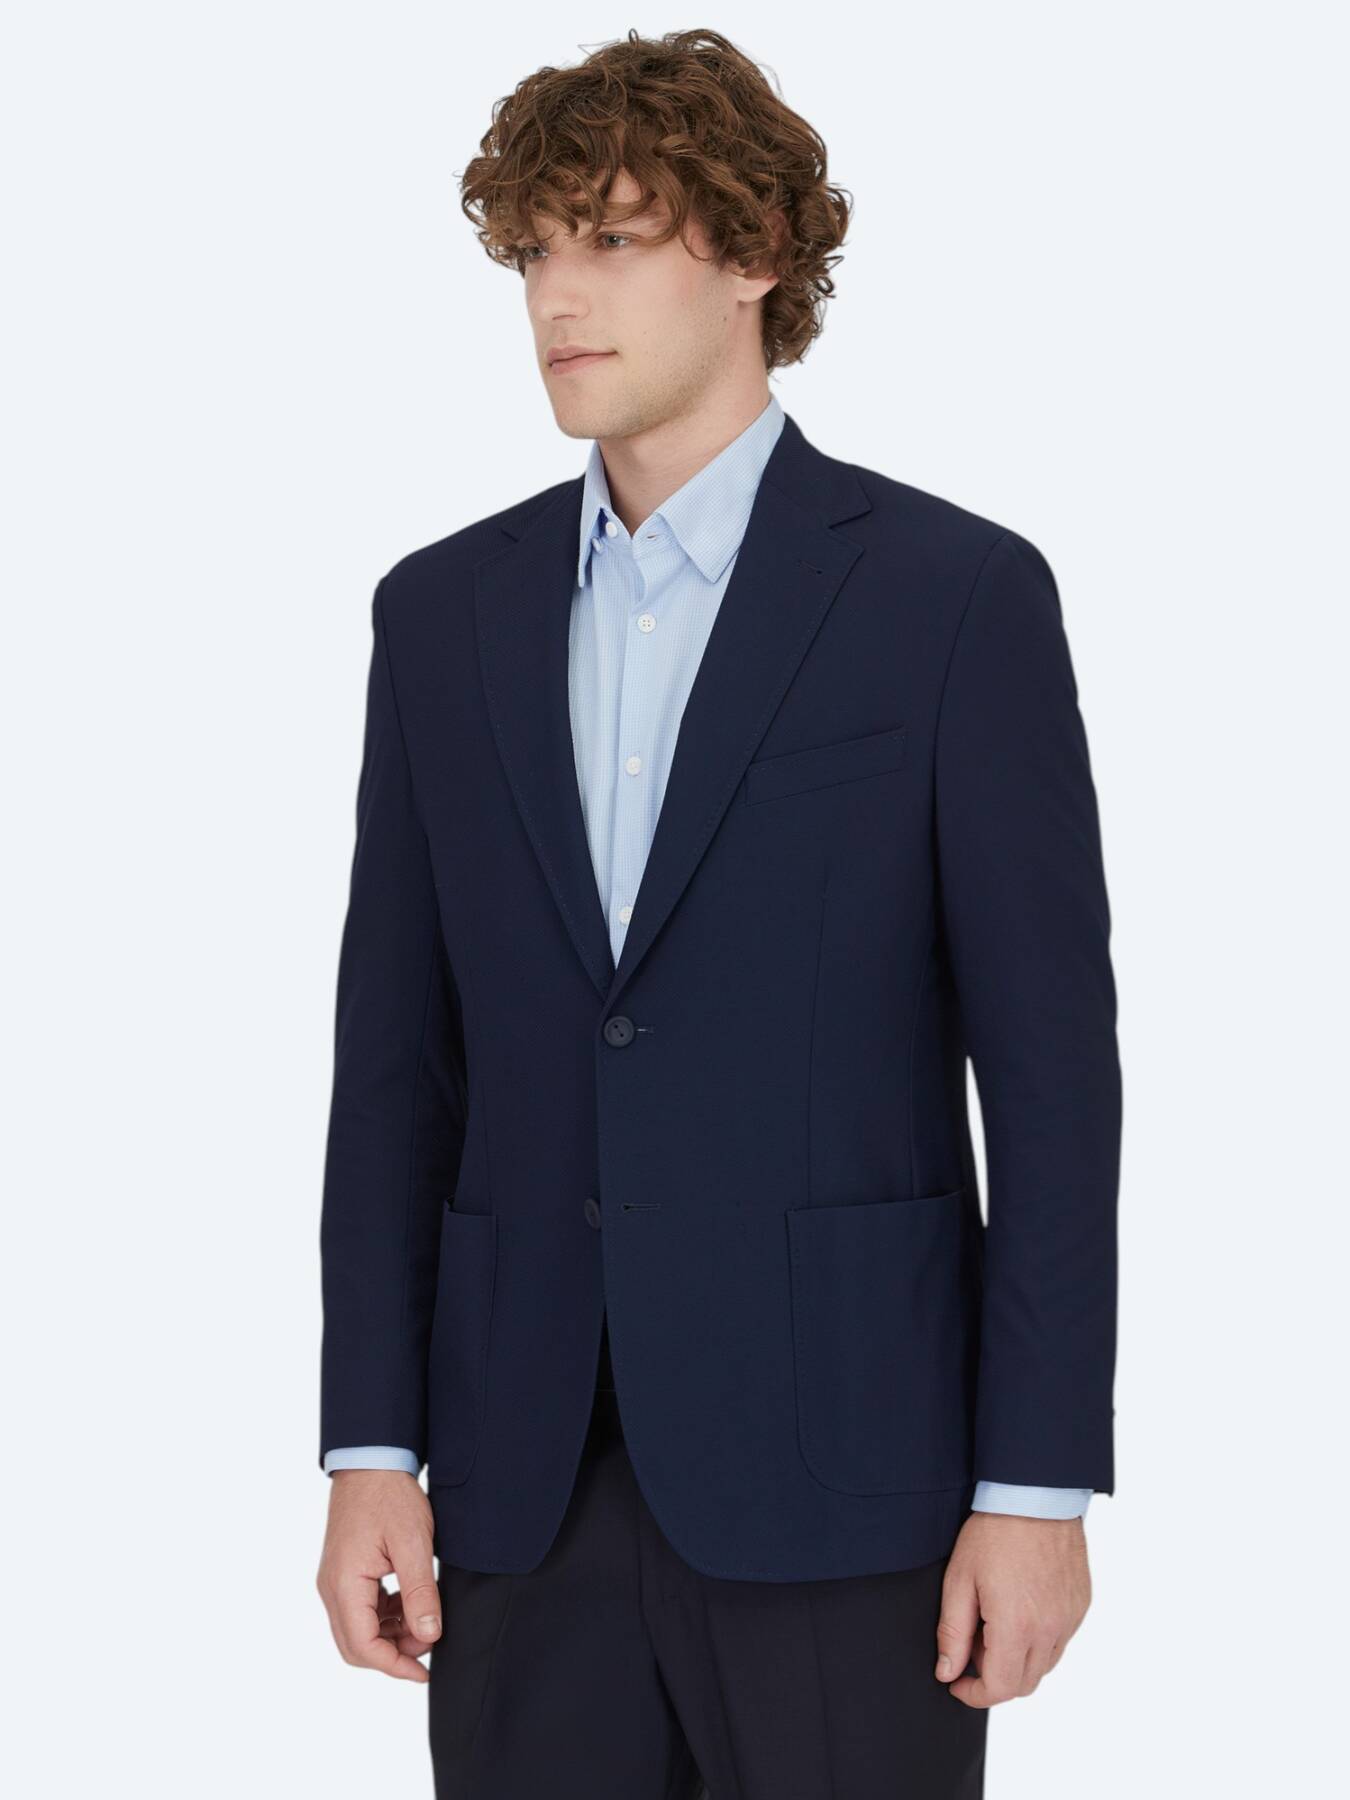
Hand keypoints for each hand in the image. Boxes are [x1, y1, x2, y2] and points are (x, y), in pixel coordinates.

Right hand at [316, 1469, 441, 1681]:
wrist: (371, 1460)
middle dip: (393, 1653)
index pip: (363, 1647)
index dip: (395, 1666)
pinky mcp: (344, 1572)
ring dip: (390, 1635)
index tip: (425, 1671)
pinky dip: (385, 1616)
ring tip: (425, 1620)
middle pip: (356, 1645)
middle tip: (429, 1642)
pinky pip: (360, 1610)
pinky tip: (409, 1603)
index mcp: (344, 1584)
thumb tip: (429, 1636)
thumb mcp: (413, 1543)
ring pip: (358, 1629)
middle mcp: (332, 1587)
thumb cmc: (390, 1496)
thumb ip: (420, 1593)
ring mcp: (335, 1580)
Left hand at [934, 1511, 1090, 1706]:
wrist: (1034, 1495)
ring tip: (994, 1622)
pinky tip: (1020, 1610)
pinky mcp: (1081, 1605)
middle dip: (993, 1678)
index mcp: (1016, 1627)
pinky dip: (1038, 1640)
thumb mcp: (960, 1580)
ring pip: (1044, 1665)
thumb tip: (947, 1672)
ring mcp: (1070, 1619)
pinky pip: (1060, 1640)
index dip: (974, 1694)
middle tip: (971, 1646)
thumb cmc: (993, 1533)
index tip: (956, 1684)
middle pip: (1023, 1683)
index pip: (999, 1688)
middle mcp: (1050, 1630)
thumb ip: (952, 1633)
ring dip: (1017, 1661)